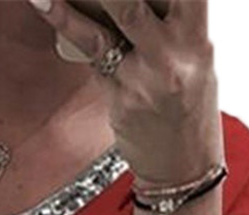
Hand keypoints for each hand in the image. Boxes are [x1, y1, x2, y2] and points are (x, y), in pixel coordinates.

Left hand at [27, 0, 222, 185]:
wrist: (183, 164)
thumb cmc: (186, 107)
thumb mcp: (192, 59)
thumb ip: (168, 26)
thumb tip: (119, 2)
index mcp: (198, 37)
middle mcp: (175, 54)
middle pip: (133, 2)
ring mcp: (145, 78)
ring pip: (104, 29)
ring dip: (69, 9)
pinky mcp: (121, 99)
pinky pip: (91, 58)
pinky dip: (69, 29)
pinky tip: (50, 8)